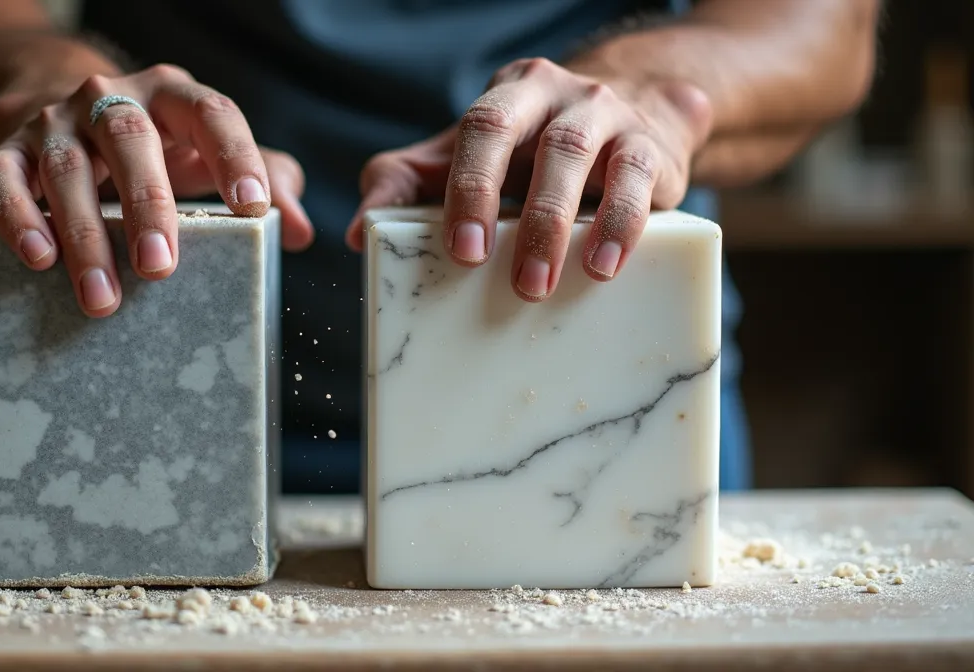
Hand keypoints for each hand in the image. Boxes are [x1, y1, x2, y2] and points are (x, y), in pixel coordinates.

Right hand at [0, 64, 312, 316]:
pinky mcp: (5, 149)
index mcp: (173, 96)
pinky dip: (18, 217)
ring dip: (86, 235)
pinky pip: (2, 179)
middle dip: (148, 205)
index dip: (234, 157)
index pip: (211, 113)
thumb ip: (264, 183)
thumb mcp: (207, 157)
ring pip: (67, 168)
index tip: (252, 209)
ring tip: (102, 297)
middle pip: (131, 139)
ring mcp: (54, 123)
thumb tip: (299, 232)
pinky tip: (38, 258)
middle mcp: (111, 98)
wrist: (54, 110)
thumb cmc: (154, 149)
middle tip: (160, 268)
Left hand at [348, 57, 711, 300]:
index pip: (480, 129)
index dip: (468, 187)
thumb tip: (357, 233)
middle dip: (521, 214)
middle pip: (536, 144)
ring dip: (560, 225)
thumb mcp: (466, 160)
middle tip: (509, 281)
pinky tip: (603, 265)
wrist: (632, 122)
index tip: (461, 250)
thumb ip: (408, 185)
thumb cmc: (529, 154)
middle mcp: (559, 97)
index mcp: (508, 97)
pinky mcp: (651, 149)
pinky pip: (638, 180)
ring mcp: (609, 118)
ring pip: (581, 159)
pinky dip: (621, 224)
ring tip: (543, 285)